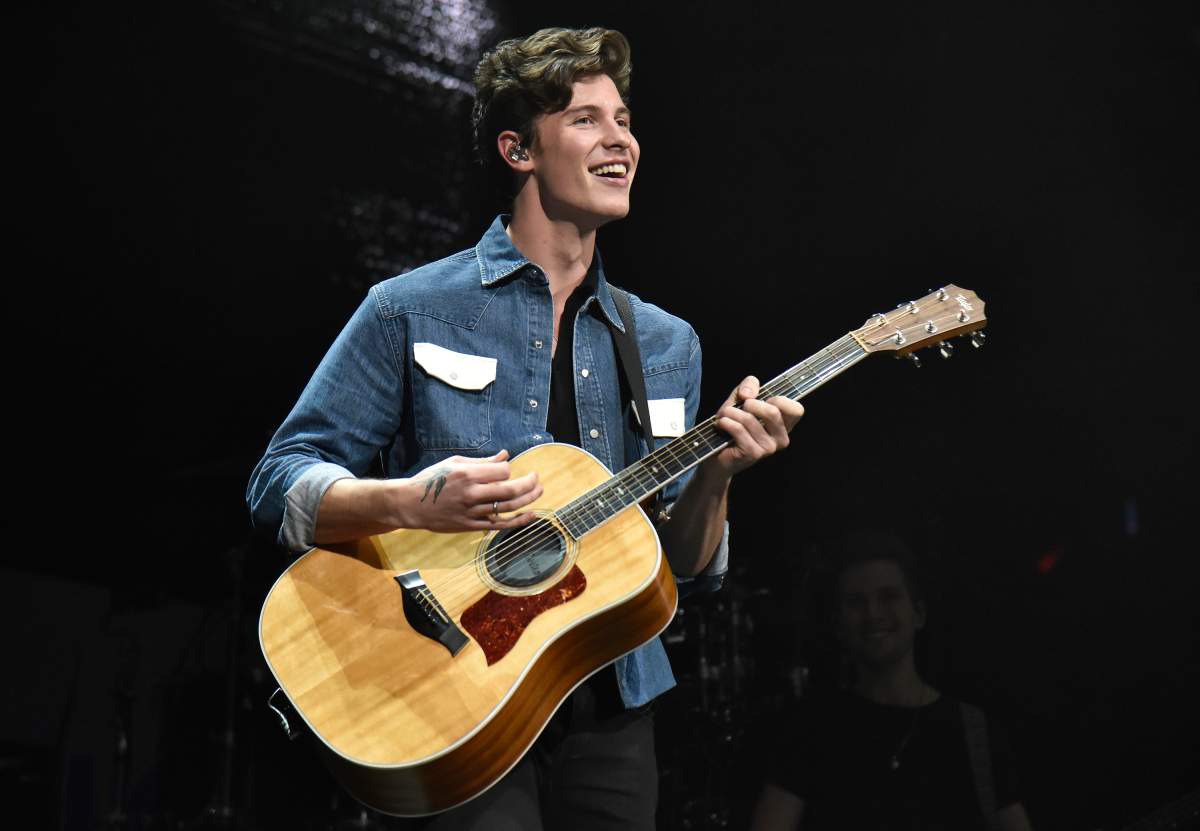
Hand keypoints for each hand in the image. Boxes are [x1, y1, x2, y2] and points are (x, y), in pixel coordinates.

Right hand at [395, 450, 542, 531]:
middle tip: (537, 479)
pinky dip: (518, 521)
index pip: (502, 471)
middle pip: (510, 490)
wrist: (410, 504)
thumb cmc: (431, 480)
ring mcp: (472, 512)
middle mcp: (471, 494)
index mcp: (467, 475)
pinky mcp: (470, 525)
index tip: (505, 469)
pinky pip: (499, 525)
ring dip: (528, 499)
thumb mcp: (454, 463)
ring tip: (539, 491)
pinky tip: (531, 515)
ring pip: (508, 508)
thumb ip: (482, 462)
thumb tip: (505, 455)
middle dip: (529, 484)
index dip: (508, 469)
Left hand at [710, 376, 804, 476]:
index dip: (780, 400)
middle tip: (740, 407)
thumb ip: (749, 387)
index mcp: (784, 425)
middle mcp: (781, 438)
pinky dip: (726, 422)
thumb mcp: (741, 400)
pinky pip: (738, 429)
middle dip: (750, 403)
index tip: (764, 400)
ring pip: (750, 419)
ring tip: (725, 416)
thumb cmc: (732, 427)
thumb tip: (748, 394)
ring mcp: (769, 448)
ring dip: (731, 413)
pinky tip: (722, 424)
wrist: (717, 456)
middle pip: (773, 411)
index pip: (797, 410)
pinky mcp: (753, 454)